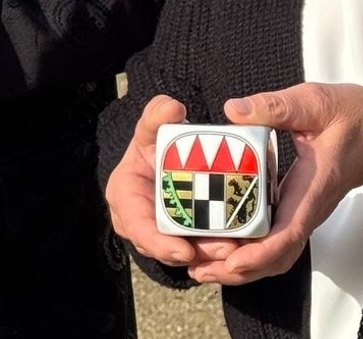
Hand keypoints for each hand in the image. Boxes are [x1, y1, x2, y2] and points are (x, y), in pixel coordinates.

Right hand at [107, 95, 234, 269]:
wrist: (168, 152)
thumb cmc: (154, 140)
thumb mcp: (152, 125)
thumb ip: (156, 114)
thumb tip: (172, 107)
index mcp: (125, 194)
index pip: (137, 225)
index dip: (158, 242)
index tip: (184, 250)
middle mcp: (137, 220)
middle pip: (164, 246)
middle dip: (194, 252)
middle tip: (224, 250)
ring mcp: (158, 232)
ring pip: (183, 251)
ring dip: (208, 254)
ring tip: (235, 248)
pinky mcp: (179, 236)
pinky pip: (196, 249)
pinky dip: (214, 250)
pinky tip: (237, 247)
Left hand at [179, 83, 362, 286]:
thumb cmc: (356, 118)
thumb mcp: (316, 102)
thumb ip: (277, 106)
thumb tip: (234, 110)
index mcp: (313, 187)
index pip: (289, 232)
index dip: (260, 253)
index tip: (233, 262)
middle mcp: (307, 208)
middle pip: (277, 257)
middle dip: (239, 269)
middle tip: (199, 268)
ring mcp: (303, 212)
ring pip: (275, 254)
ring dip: (241, 266)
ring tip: (201, 266)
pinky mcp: (297, 209)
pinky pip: (274, 240)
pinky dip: (248, 251)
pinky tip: (220, 245)